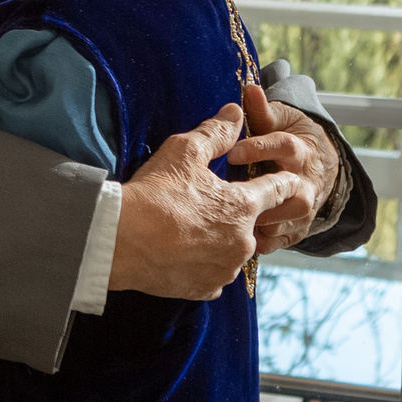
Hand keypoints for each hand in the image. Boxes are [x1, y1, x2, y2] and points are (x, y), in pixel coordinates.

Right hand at [109, 104, 318, 299]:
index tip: (282, 178)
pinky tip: (182, 250)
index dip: (282, 180)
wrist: (118, 241)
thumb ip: (216, 132)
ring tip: (188, 227)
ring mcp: (225, 268)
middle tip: (206, 203)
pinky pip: (214, 274)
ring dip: (220, 239)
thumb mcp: (183, 151)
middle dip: (236, 212)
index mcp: (244, 207)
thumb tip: (236, 113)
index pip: (280, 189)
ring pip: (233, 250)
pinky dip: (203, 263)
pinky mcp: (205, 288)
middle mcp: (243, 241)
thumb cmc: (153, 194)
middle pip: (253, 223)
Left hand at [228, 81, 340, 253]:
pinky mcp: (298, 228)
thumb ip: (262, 111)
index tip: (230, 153)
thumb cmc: (288, 137)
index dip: (257, 149)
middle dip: (265, 195)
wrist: (317, 165)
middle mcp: (307, 181)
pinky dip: (262, 243)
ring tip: (231, 222)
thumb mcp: (279, 120)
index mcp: (300, 150)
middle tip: (231, 197)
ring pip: (290, 219)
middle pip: (295, 191)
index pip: (283, 146)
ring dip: (263, 221)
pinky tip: (238, 241)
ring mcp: (306, 207)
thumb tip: (249, 89)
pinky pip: (282, 241)